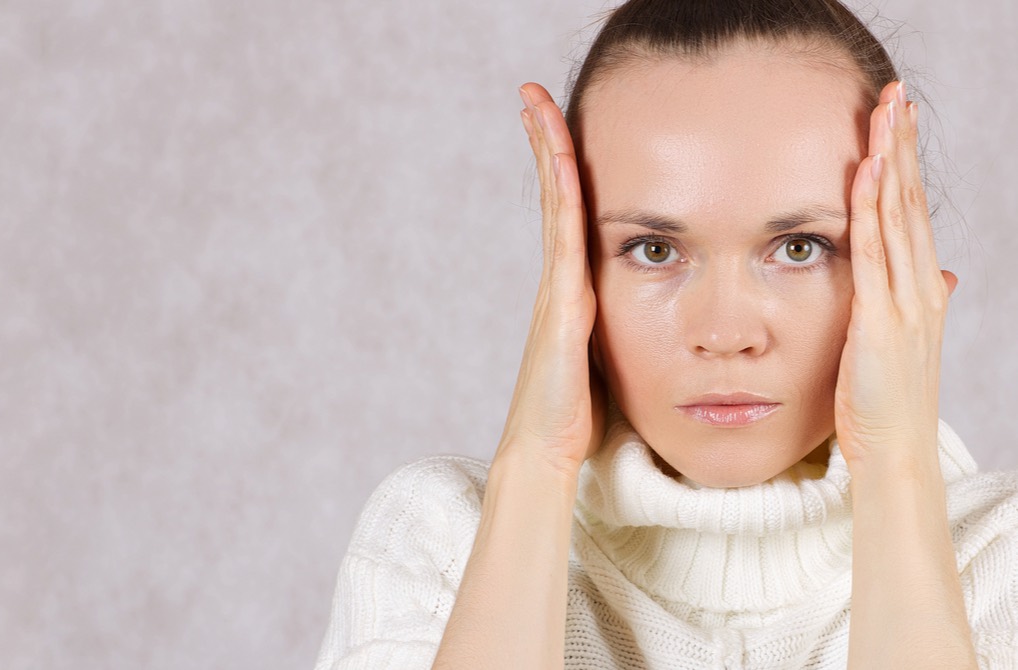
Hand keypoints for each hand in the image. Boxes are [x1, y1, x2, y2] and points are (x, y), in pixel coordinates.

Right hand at [494, 83, 606, 475]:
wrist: (548, 451)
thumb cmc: (580, 418)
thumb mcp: (610, 362)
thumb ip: (619, 333)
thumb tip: (655, 324)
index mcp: (574, 291)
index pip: (569, 216)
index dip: (563, 170)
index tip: (559, 128)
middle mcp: (560, 280)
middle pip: (555, 196)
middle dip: (545, 142)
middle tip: (533, 94)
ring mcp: (556, 288)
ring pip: (555, 204)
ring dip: (546, 150)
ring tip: (535, 103)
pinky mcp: (563, 302)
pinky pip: (565, 235)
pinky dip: (562, 192)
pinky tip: (563, 156)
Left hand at [833, 80, 958, 467]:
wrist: (894, 450)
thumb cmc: (889, 400)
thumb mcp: (902, 342)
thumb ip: (918, 302)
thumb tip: (943, 276)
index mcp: (922, 288)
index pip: (913, 211)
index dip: (907, 163)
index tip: (897, 120)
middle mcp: (921, 287)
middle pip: (911, 201)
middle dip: (903, 145)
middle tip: (895, 94)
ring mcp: (906, 303)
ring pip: (898, 217)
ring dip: (890, 162)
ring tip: (884, 114)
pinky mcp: (882, 322)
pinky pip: (875, 255)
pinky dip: (870, 211)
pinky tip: (866, 175)